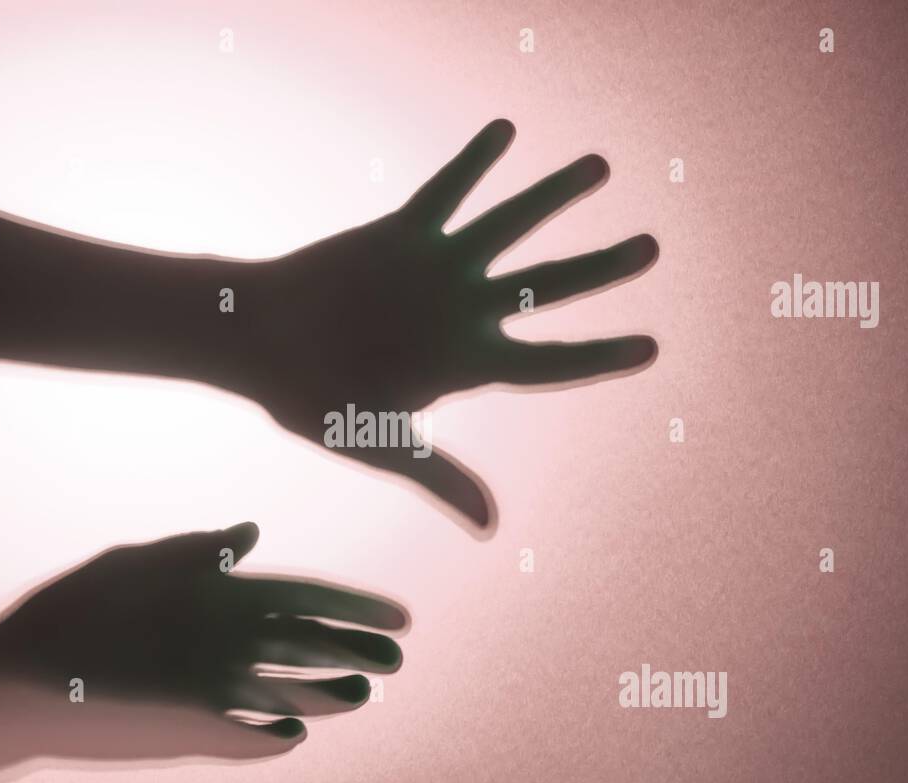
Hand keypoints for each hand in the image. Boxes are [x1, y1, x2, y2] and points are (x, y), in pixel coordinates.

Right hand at [0, 521, 406, 757]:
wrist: (20, 683)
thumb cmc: (74, 608)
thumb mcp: (137, 560)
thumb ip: (203, 548)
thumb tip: (254, 531)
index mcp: (223, 592)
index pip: (315, 597)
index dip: (362, 608)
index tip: (403, 617)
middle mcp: (233, 641)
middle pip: (318, 648)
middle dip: (363, 652)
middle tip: (398, 660)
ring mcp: (218, 694)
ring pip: (298, 696)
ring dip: (335, 696)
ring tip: (362, 694)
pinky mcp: (195, 736)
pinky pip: (254, 740)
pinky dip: (279, 736)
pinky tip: (295, 733)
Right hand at [238, 119, 658, 528]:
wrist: (255, 343)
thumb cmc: (312, 400)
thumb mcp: (381, 443)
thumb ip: (441, 477)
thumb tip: (491, 527)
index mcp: (467, 364)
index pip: (550, 362)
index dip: (601, 355)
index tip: (652, 347)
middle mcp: (463, 312)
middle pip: (548, 287)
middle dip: (601, 268)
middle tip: (651, 248)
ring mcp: (436, 270)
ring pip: (509, 226)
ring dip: (552, 196)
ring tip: (602, 166)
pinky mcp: (401, 234)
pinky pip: (446, 190)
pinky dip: (474, 162)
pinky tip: (508, 129)